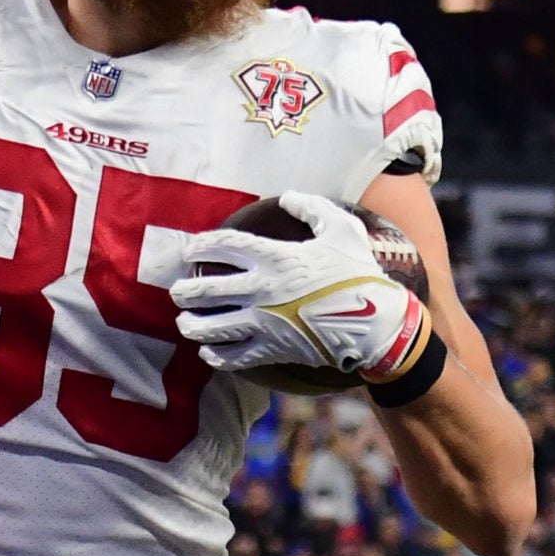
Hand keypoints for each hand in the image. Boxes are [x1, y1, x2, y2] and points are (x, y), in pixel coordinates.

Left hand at [170, 193, 425, 378]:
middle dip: (185, 291)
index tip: (191, 249)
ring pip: (212, 326)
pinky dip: (216, 355)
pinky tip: (208, 351)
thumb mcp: (342, 229)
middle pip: (207, 290)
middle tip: (177, 291)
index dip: (201, 245)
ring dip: (192, 325)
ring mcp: (264, 323)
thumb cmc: (359, 272)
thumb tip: (289, 198)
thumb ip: (312, 208)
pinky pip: (233, 357)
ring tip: (185, 323)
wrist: (377, 322)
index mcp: (275, 258)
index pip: (224, 246)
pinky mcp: (272, 350)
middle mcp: (262, 290)